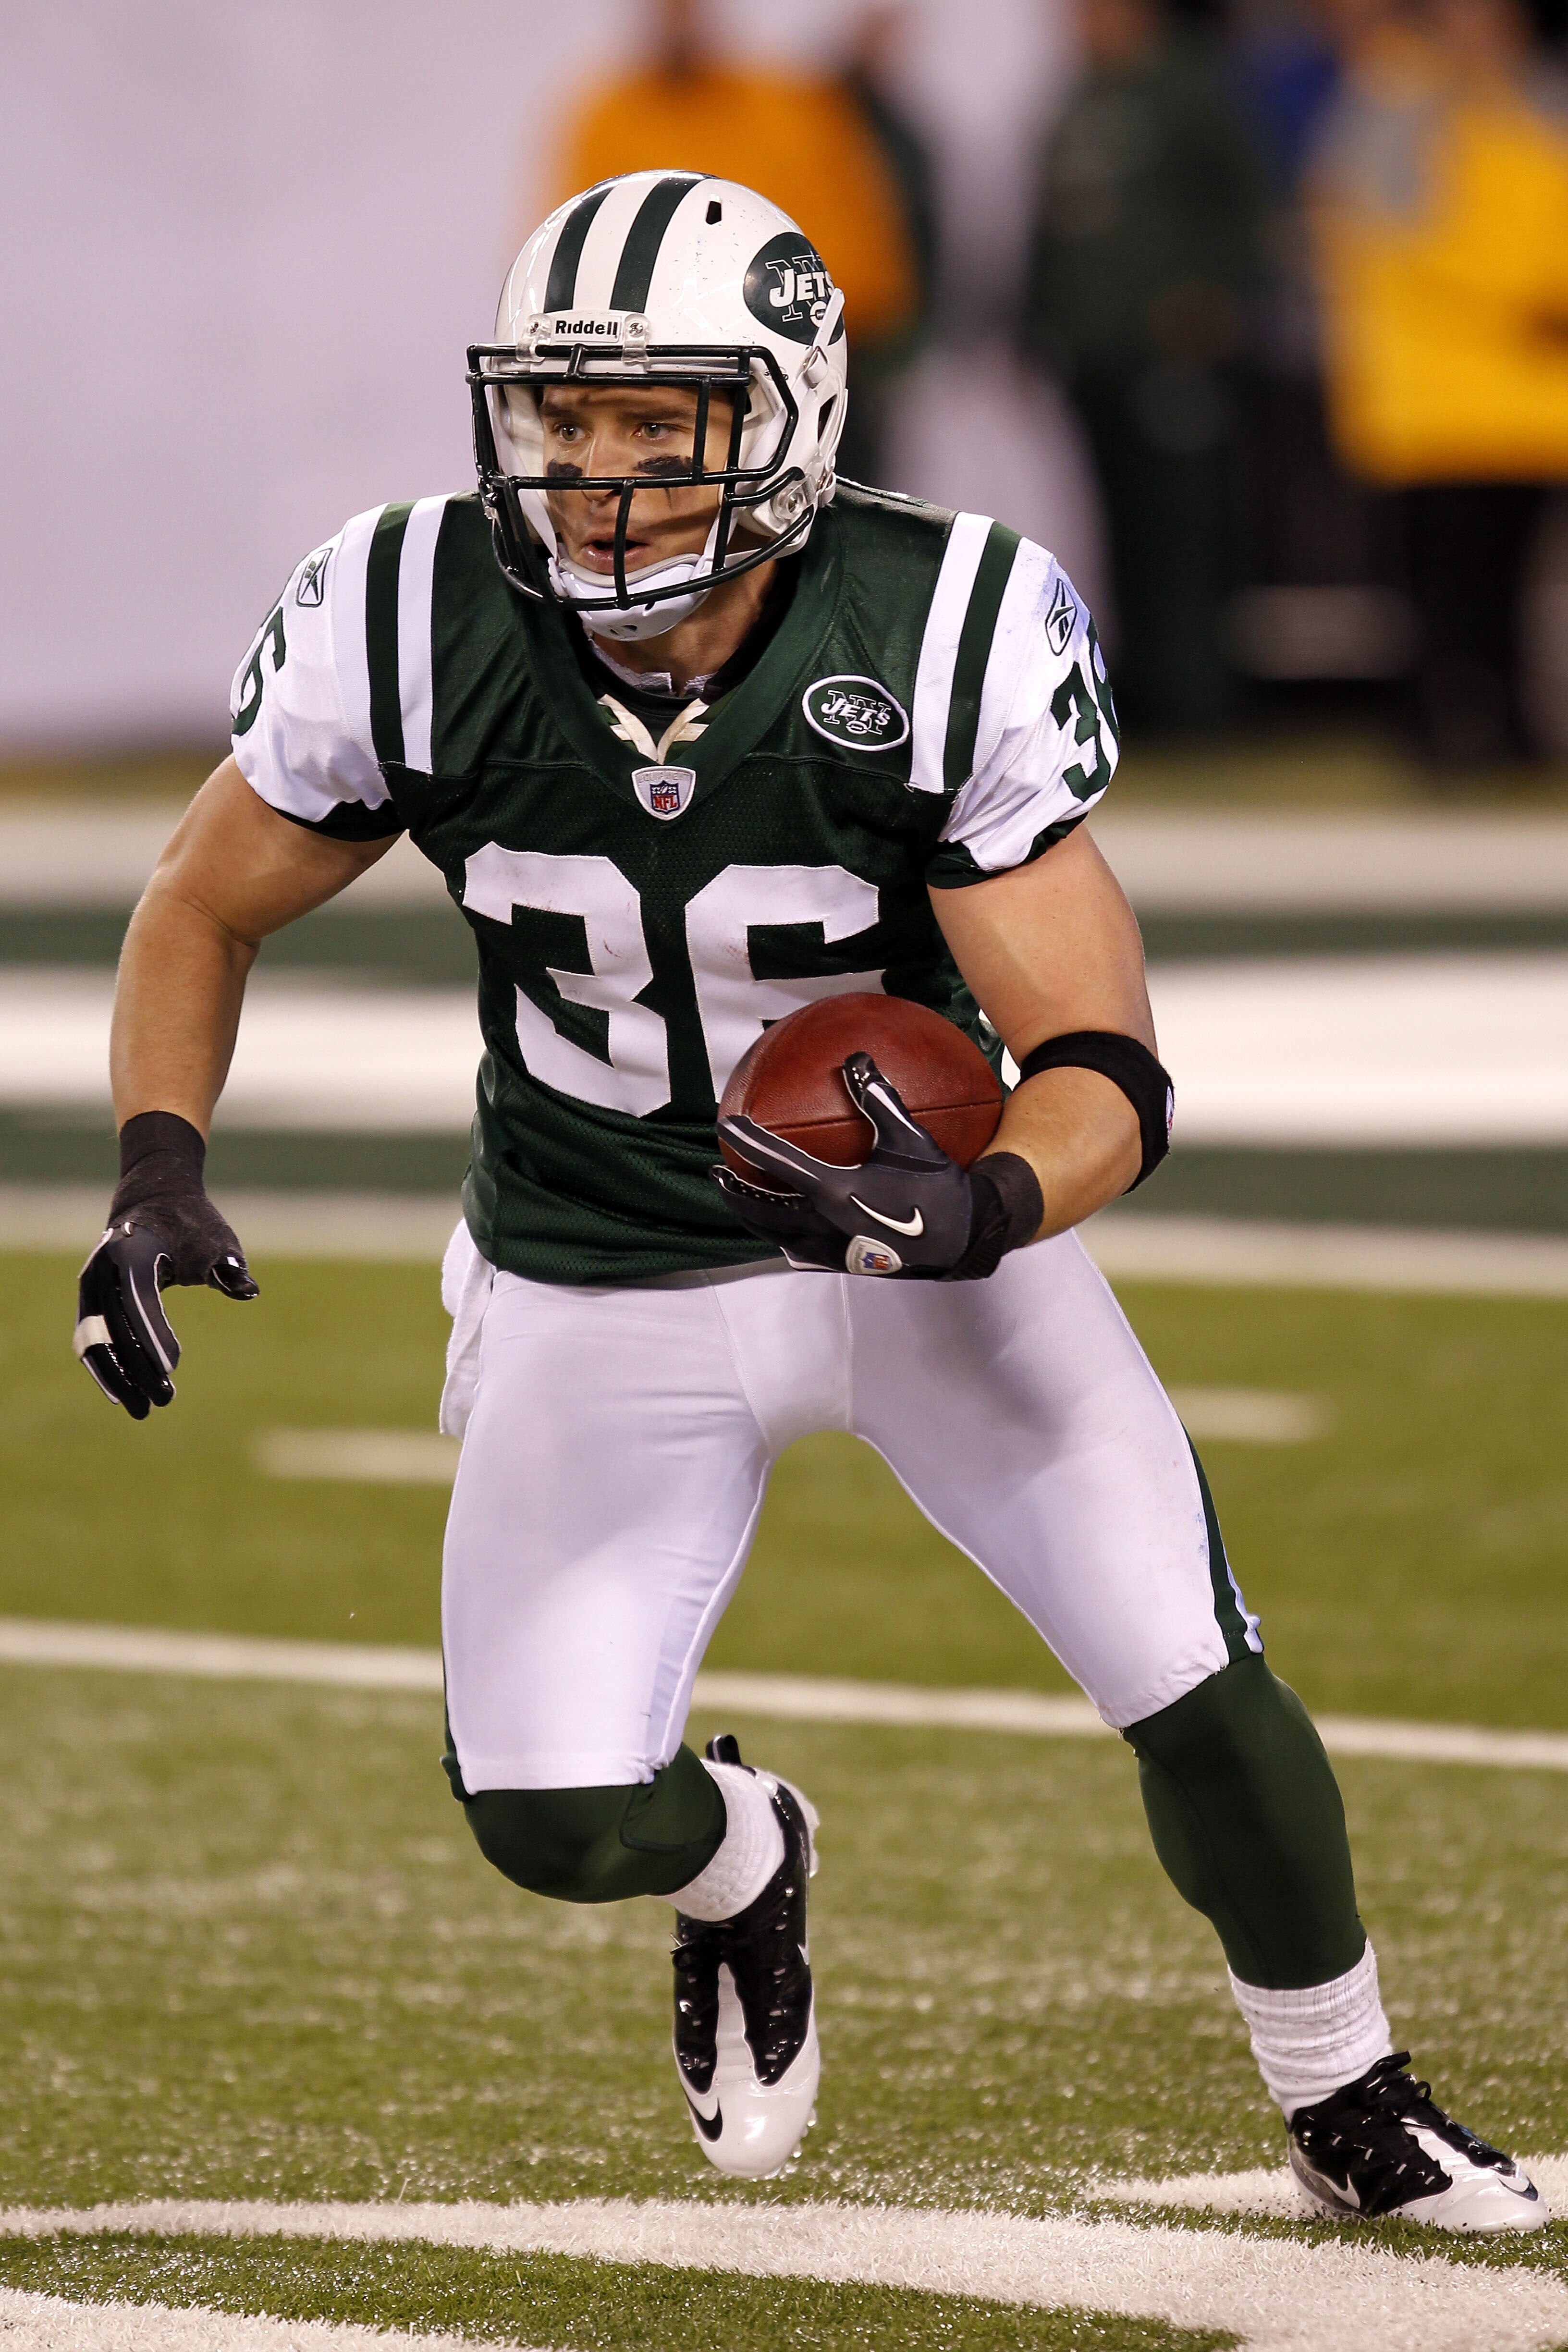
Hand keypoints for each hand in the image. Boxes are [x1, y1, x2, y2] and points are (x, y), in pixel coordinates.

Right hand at [73, 1112, 257, 1418]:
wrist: (156, 1199)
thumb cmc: (193, 1222)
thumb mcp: (216, 1239)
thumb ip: (227, 1266)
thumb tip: (249, 1289)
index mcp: (132, 1252)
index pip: (140, 1299)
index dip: (154, 1333)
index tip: (174, 1367)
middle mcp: (103, 1270)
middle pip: (116, 1327)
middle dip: (139, 1367)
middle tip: (165, 1400)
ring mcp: (91, 1286)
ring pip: (98, 1340)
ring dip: (120, 1376)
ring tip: (145, 1409)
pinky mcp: (91, 1301)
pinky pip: (94, 1340)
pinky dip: (108, 1367)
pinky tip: (124, 1394)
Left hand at [713, 1053, 1040, 1279]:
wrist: (964, 1239)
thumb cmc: (938, 1187)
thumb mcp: (909, 1138)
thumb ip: (879, 1099)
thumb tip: (857, 1060)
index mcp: (834, 1191)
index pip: (777, 1162)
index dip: (747, 1142)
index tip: (725, 1126)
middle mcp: (824, 1224)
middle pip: (762, 1210)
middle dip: (735, 1193)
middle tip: (718, 1174)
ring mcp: (831, 1248)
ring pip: (776, 1235)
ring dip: (752, 1217)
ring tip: (740, 1201)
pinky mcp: (844, 1263)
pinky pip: (799, 1249)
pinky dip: (781, 1234)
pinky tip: (783, 1225)